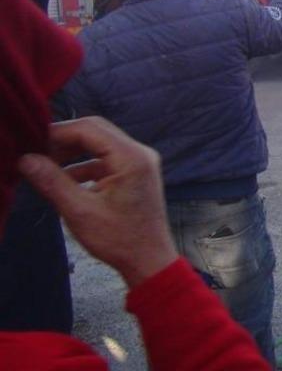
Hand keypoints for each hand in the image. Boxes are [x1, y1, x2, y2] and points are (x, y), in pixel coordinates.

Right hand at [17, 117, 178, 288]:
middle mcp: (140, 153)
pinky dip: (84, 166)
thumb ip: (52, 181)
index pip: (89, 128)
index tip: (32, 144)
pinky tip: (64, 181)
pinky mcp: (135, 174)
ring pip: (99, 145)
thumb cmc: (119, 239)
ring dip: (72, 153)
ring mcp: (140, 163)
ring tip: (45, 167)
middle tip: (36, 154)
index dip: (57, 132)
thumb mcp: (79, 211)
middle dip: (64, 141)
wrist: (149, 260)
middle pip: (95, 131)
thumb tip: (26, 159)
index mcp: (132, 157)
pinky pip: (106, 160)